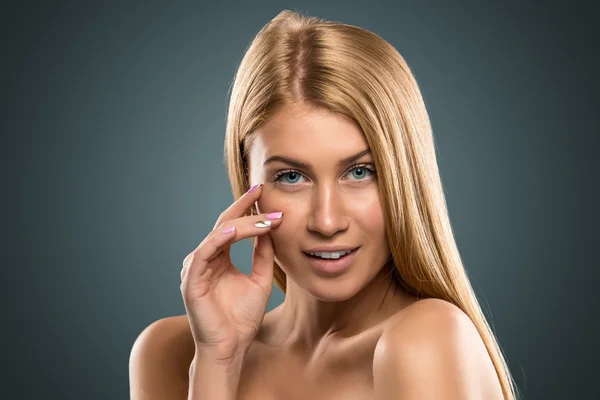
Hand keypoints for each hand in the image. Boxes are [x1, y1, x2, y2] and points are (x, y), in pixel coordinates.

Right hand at [180, 184, 281, 362]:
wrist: (230, 348)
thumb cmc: (241, 318)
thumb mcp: (260, 280)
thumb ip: (263, 256)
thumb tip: (271, 229)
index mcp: (218, 258)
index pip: (232, 226)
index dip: (247, 208)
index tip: (264, 193)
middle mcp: (205, 259)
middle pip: (224, 224)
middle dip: (243, 206)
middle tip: (261, 190)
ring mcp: (196, 268)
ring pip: (217, 235)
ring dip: (241, 224)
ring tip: (263, 217)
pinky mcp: (191, 280)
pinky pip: (204, 253)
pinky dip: (218, 239)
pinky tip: (234, 231)